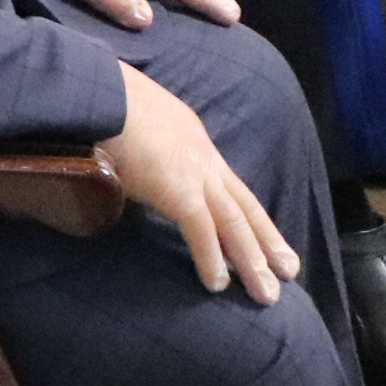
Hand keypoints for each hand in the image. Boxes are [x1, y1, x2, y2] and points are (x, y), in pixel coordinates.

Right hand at [104, 62, 300, 301]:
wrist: (97, 90)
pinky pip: (201, 231)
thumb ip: (138, 139)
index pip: (227, 182)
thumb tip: (124, 155)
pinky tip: (217, 285)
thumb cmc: (100, 98)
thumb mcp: (131, 116)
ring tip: (267, 294)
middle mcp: (203, 155)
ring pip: (234, 223)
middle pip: (243, 205)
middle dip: (267, 240)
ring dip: (252, 260)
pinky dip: (211, 260)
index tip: (262, 234)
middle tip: (288, 271)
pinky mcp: (179, 190)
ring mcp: (195, 173)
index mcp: (191, 135)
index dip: (247, 210)